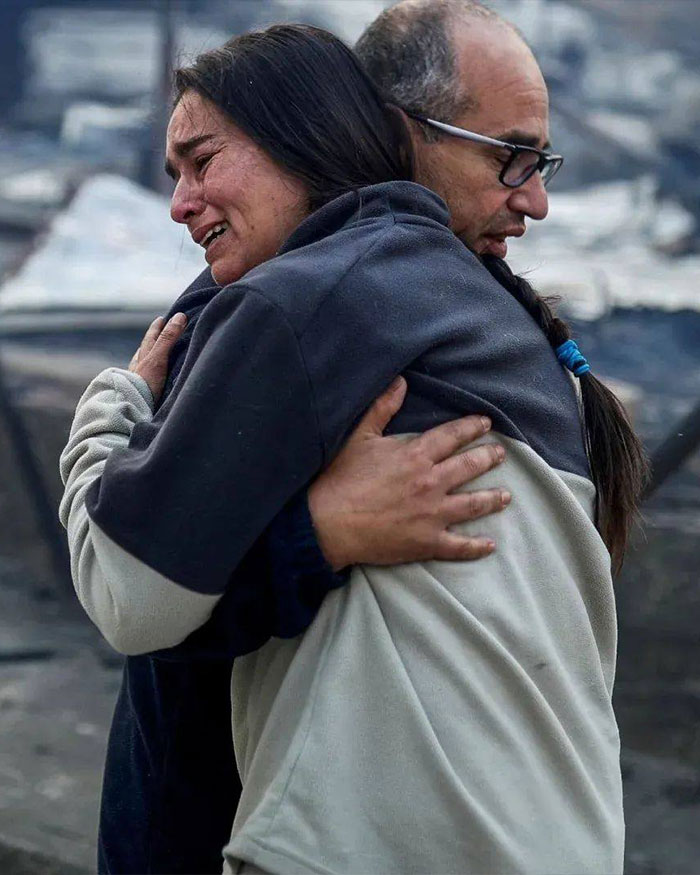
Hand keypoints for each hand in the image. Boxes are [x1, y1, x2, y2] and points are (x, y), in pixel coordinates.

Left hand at [128, 313, 186, 404]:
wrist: (134, 408)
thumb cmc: (146, 383)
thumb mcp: (159, 357)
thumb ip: (168, 338)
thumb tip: (180, 316)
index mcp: (144, 355)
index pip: (151, 336)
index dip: (158, 326)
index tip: (163, 318)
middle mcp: (139, 365)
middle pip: (147, 347)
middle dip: (154, 339)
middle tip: (160, 331)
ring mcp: (139, 378)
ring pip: (145, 362)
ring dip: (152, 356)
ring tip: (158, 353)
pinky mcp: (142, 391)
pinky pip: (147, 377)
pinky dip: (152, 372)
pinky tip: (154, 377)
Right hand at [308, 377, 508, 569]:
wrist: (328, 523)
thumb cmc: (341, 479)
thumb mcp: (359, 437)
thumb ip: (382, 408)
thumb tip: (400, 382)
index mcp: (416, 455)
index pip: (453, 436)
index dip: (471, 427)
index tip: (486, 424)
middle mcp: (431, 482)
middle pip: (469, 467)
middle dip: (489, 458)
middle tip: (501, 455)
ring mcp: (432, 514)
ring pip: (473, 504)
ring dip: (493, 499)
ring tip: (506, 495)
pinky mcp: (427, 542)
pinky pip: (459, 545)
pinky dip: (476, 546)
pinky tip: (489, 544)